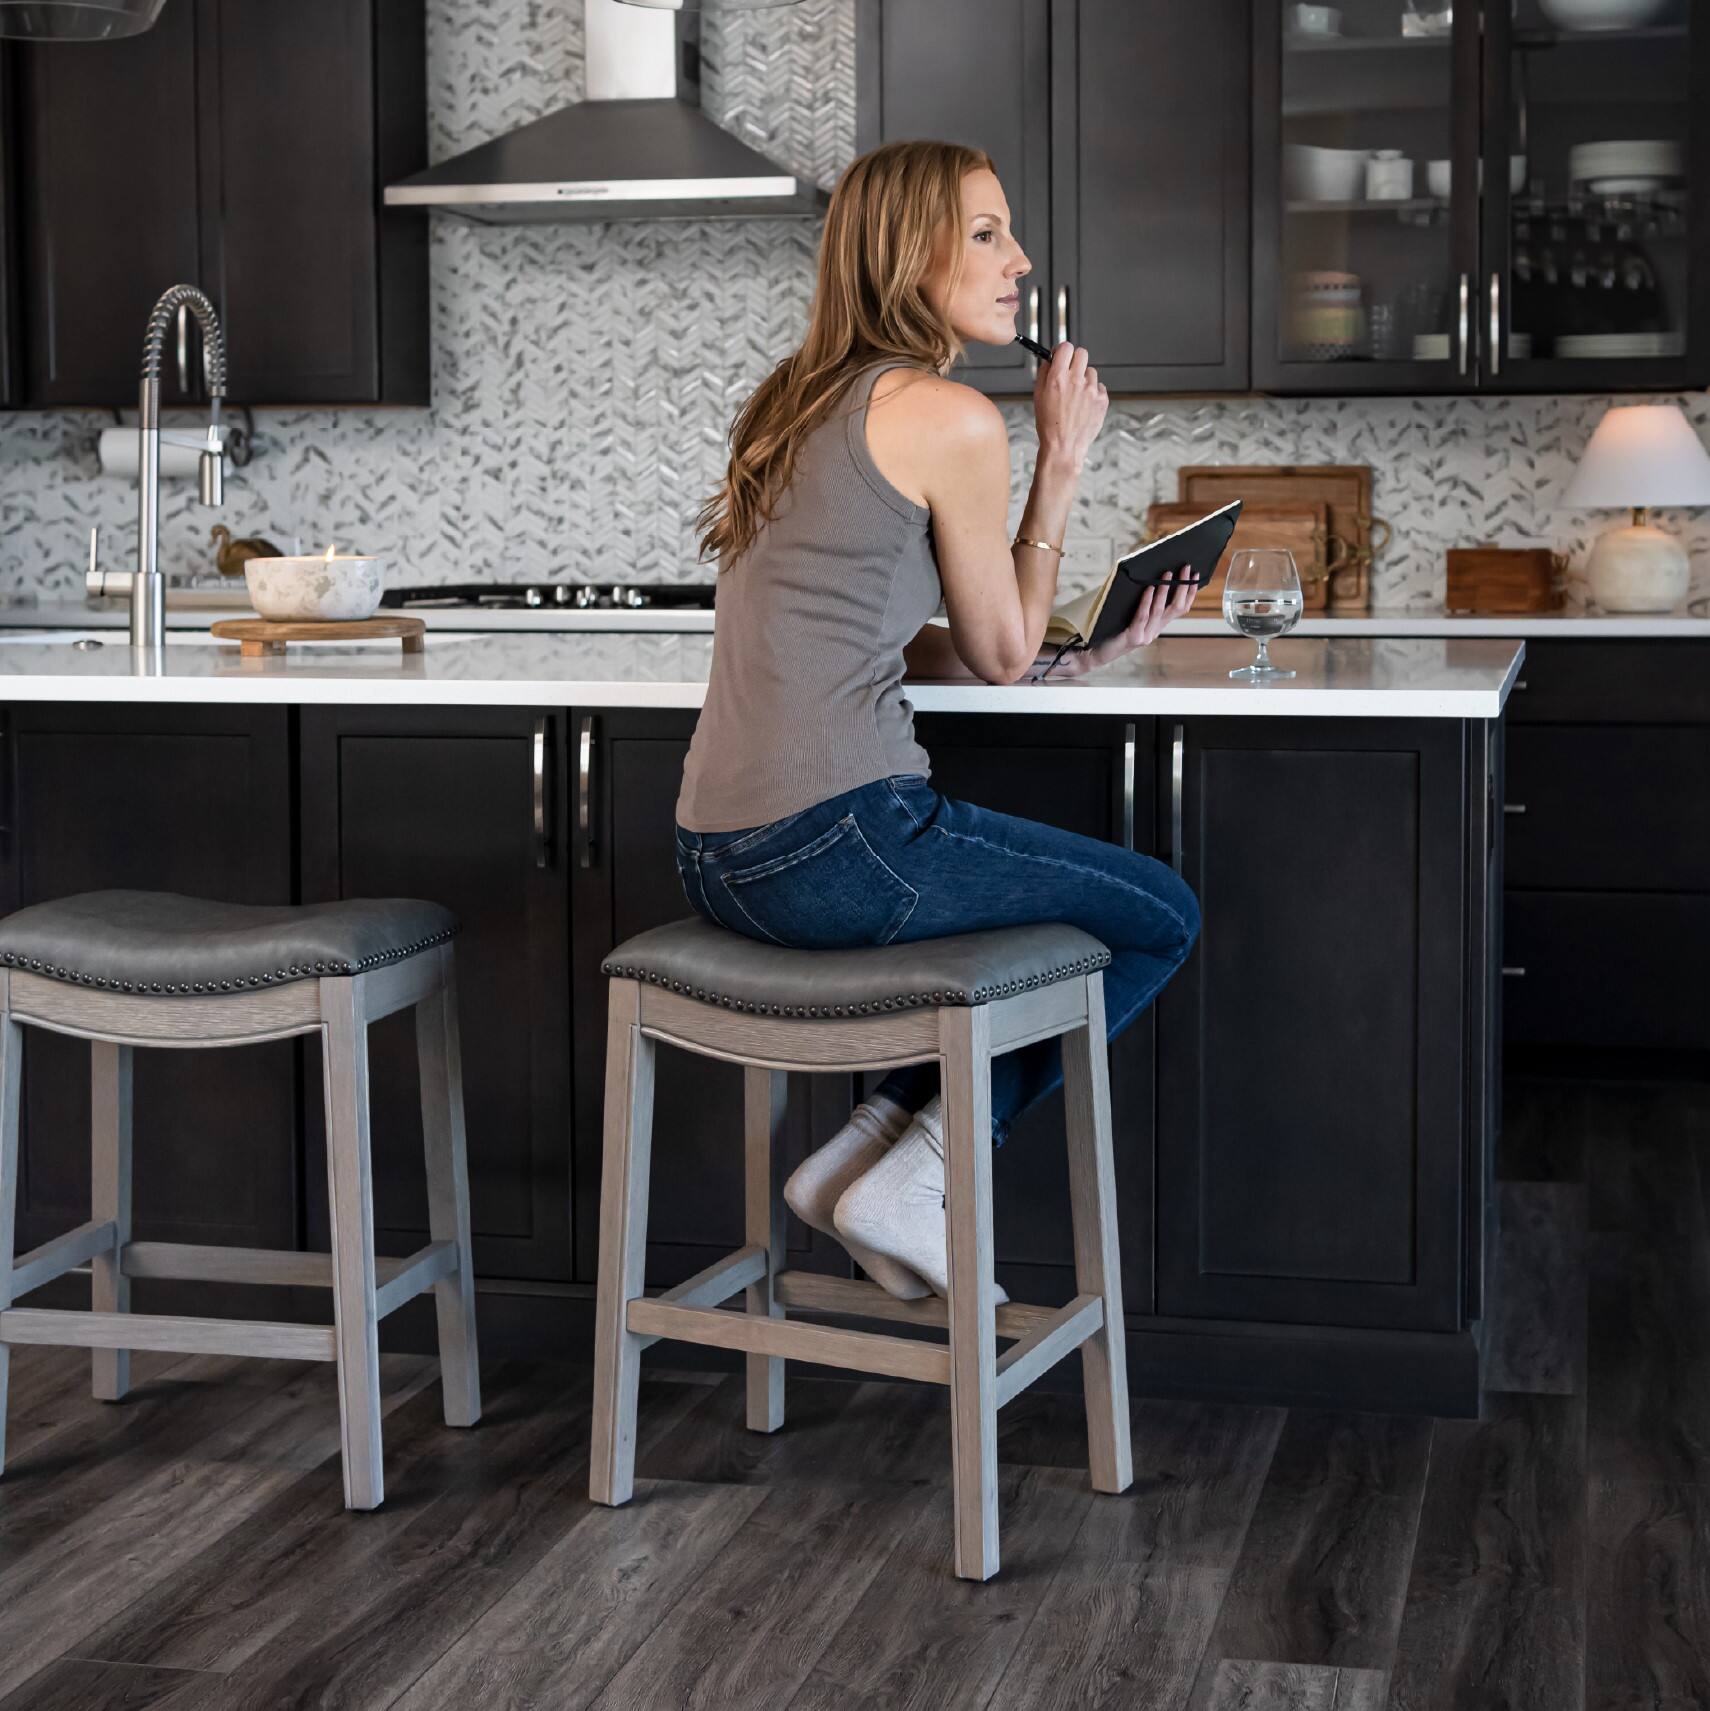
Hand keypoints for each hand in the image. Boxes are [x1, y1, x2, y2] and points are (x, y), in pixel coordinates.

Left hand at [1027, 571, 1201, 680]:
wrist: (1092, 651)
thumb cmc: (1109, 627)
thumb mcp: (1130, 612)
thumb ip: (1142, 601)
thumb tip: (1150, 574)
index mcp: (1156, 625)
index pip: (1180, 608)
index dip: (1189, 592)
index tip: (1195, 575)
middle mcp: (1154, 631)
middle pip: (1175, 608)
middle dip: (1182, 586)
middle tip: (1186, 568)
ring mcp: (1145, 636)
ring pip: (1160, 611)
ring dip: (1165, 590)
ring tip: (1168, 573)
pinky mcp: (1133, 638)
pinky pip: (1142, 616)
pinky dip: (1146, 601)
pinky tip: (1148, 588)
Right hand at [1033, 341, 1107, 471]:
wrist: (1064, 447)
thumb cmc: (1050, 425)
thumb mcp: (1038, 396)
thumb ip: (1044, 373)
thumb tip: (1049, 360)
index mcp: (1058, 378)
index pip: (1066, 347)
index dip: (1062, 351)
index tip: (1061, 356)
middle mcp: (1076, 380)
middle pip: (1082, 353)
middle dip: (1075, 360)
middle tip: (1070, 372)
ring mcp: (1092, 390)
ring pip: (1091, 372)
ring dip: (1084, 379)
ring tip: (1076, 396)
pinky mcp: (1102, 400)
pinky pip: (1099, 387)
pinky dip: (1093, 393)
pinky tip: (1084, 405)